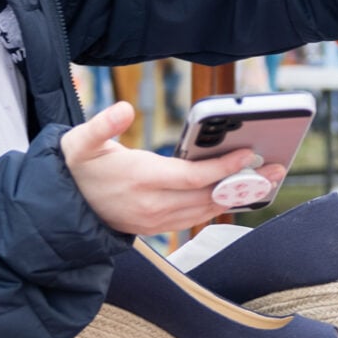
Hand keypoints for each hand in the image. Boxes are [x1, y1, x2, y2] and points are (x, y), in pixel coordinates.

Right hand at [59, 102, 281, 235]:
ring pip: (206, 211)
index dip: (225, 166)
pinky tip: (237, 193)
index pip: (195, 177)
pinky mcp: (156, 228)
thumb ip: (101, 125)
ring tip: (266, 180)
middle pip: (210, 196)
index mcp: (142, 179)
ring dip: (238, 197)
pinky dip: (219, 206)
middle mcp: (153, 205)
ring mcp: (156, 220)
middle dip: (245, 183)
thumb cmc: (77, 167)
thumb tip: (123, 109)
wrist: (61, 205)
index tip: (250, 153)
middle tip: (277, 168)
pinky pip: (195, 219)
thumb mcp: (79, 141)